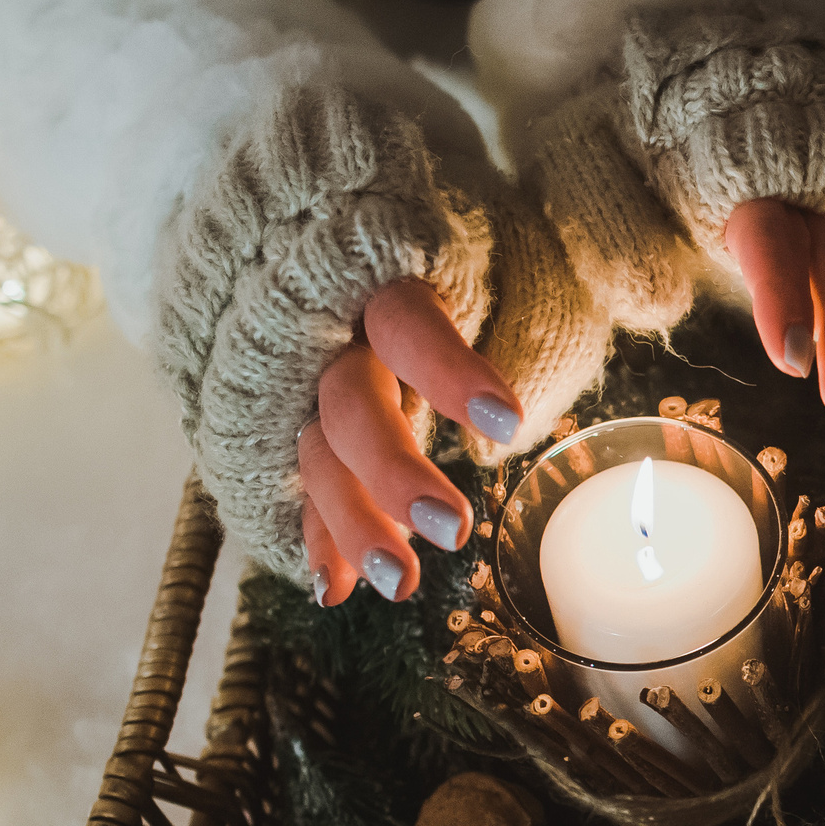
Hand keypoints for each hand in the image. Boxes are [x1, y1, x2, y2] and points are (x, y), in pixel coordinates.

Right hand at [298, 278, 523, 605]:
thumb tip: (524, 412)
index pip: (407, 321)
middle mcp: (326, 327)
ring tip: (400, 584)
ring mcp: (299, 377)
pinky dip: (318, 536)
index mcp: (382, 275)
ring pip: (316, 453)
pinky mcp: (291, 422)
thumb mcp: (519, 265)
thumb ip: (533, 320)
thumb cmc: (476, 252)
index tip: (506, 424)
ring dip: (354, 524)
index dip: (448, 371)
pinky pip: (298, 484)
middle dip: (393, 471)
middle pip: (347, 401)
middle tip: (455, 530)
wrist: (363, 235)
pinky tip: (337, 590)